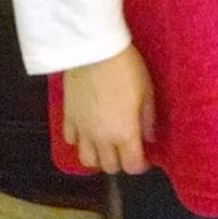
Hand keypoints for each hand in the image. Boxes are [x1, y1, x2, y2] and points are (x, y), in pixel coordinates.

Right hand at [62, 44, 155, 173]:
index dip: (141, 165)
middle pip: (110, 167)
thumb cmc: (126, 69)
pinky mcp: (67, 118)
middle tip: (127, 147)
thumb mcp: (147, 92)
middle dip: (121, 162)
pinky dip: (79, 141)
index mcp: (124, 134)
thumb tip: (150, 137)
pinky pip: (70, 140)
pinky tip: (87, 130)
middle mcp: (101, 139)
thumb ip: (148, 119)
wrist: (94, 51)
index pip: (132, 166)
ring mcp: (82, 130)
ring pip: (87, 160)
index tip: (145, 157)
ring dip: (98, 157)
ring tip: (106, 145)